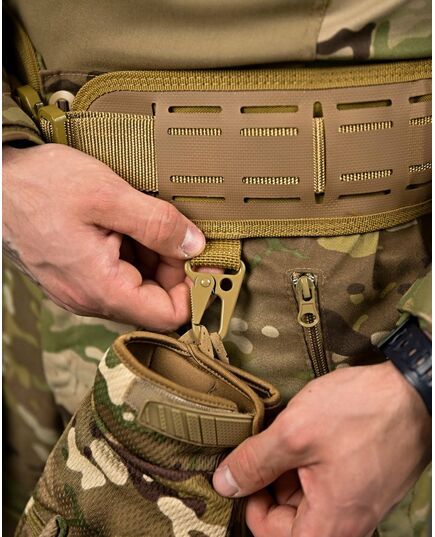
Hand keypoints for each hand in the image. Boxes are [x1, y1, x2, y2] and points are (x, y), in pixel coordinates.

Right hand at [3, 144, 204, 329]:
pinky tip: (128, 221)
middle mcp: (91, 297)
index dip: (195, 290)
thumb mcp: (108, 196)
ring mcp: (82, 286)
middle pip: (154, 299)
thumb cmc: (40, 186)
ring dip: (153, 255)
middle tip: (177, 228)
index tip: (207, 261)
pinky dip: (133, 250)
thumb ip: (157, 224)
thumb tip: (195, 246)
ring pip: (137, 284)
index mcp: (102, 289)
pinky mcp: (76, 272)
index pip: (167, 315)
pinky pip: (117, 272)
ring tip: (147, 217)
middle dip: (174, 266)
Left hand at [213, 362, 430, 536]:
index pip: (274, 535)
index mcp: (332, 523)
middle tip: (269, 445)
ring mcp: (360, 500)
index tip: (245, 472)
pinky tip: (309, 434)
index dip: (251, 506)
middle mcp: (349, 521)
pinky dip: (310, 462)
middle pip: (291, 519)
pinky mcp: (365, 480)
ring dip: (290, 469)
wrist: (412, 391)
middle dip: (271, 483)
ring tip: (291, 434)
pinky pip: (327, 483)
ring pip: (308, 498)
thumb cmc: (359, 412)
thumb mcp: (294, 433)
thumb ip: (254, 462)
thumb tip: (224, 484)